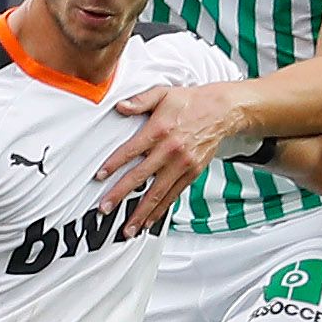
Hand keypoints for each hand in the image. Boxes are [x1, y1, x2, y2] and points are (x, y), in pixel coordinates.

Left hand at [96, 81, 248, 229]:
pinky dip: (160, 210)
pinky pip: (173, 196)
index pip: (131, 151)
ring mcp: (182, 165)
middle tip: (104, 208)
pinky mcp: (192, 174)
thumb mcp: (163, 94)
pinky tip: (149, 221)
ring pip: (157, 193)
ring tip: (127, 228)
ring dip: (141, 212)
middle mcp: (170, 151)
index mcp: (159, 131)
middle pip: (140, 177)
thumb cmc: (191, 102)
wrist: (222, 111)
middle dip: (120, 195)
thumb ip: (140, 101)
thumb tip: (121, 107)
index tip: (99, 177)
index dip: (113, 164)